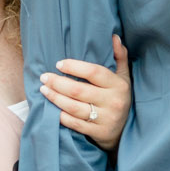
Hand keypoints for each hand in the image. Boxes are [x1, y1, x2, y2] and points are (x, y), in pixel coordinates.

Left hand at [39, 35, 130, 150]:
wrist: (125, 131)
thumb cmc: (119, 98)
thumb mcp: (124, 78)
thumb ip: (119, 57)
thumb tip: (114, 37)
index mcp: (118, 85)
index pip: (93, 72)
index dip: (74, 67)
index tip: (59, 64)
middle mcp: (113, 102)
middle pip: (78, 90)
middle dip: (57, 83)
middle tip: (44, 77)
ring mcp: (106, 118)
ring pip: (74, 107)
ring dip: (55, 98)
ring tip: (44, 90)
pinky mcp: (98, 133)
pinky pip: (75, 123)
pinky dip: (61, 116)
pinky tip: (52, 108)